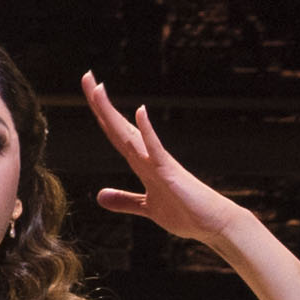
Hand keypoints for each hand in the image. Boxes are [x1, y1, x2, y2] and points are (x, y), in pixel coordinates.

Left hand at [83, 73, 245, 245]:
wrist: (213, 224)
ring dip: (113, 113)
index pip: (115, 134)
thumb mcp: (146, 209)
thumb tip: (99, 196)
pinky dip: (147, 132)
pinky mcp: (170, 173)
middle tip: (87, 76)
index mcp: (142, 163)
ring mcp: (159, 163)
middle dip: (100, 104)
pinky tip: (140, 112)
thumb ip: (124, 200)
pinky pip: (156, 150)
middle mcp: (148, 157)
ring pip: (130, 134)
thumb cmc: (185, 214)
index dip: (101, 115)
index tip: (90, 92)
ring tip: (98, 89)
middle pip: (118, 126)